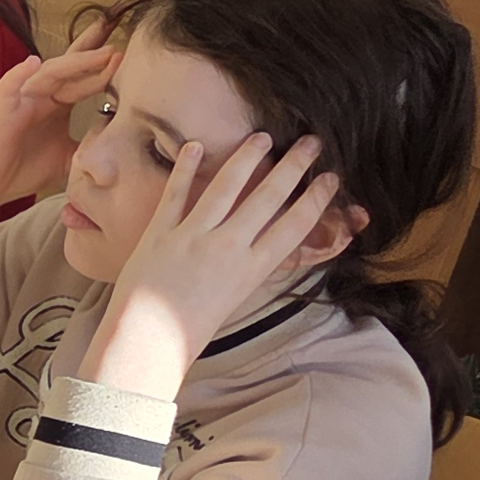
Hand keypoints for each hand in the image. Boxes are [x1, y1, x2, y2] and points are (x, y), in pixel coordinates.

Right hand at [0, 41, 119, 228]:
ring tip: (101, 52)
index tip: (127, 48)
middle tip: (117, 30)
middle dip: (93, 50)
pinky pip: (8, 89)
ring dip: (75, 62)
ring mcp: (22, 101)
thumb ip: (89, 148)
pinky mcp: (2, 113)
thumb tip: (121, 149)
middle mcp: (41, 96)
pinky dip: (18, 75)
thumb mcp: (67, 159)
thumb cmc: (22, 169)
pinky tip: (31, 63)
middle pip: (69, 66)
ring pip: (49, 74)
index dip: (102, 62)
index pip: (83, 77)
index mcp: (58, 104)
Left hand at [86, 133, 353, 380]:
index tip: (331, 178)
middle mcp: (226, 249)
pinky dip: (185, 168)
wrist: (148, 342)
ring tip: (263, 137)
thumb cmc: (192, 327)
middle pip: (268, 197)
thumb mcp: (236, 297)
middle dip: (294, 165)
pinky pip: (175, 193)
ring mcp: (191, 237)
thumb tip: (277, 243)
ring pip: (226, 186)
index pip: (294, 226)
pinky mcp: (159, 233)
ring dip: (247, 157)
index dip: (317, 198)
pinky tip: (194, 145)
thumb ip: (253, 266)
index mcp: (250, 270)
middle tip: (311, 141)